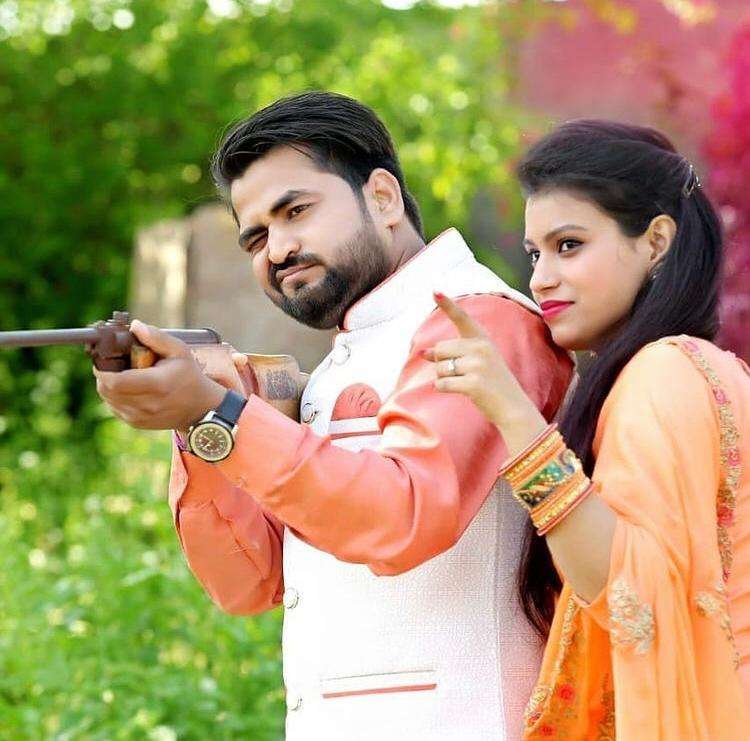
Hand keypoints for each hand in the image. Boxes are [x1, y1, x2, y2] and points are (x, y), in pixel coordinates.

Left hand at [94, 320, 225, 431]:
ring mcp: (141, 417)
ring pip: (108, 399)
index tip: (104, 359)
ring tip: (123, 375)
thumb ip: (156, 337)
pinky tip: (128, 388)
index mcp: (157, 385)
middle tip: (113, 364)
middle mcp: (147, 404)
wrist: (199, 407)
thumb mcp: (179, 351)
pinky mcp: (137, 423)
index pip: (115, 382)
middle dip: (104, 375)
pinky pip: (114, 408)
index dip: (103, 370)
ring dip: (109, 386)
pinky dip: (115, 396)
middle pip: (107, 390)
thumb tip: (135, 326)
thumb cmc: (189, 376)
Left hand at [425, 292, 546, 450]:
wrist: (513, 407)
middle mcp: (481, 348)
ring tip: (463, 383)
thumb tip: (423, 353)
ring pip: (439, 368)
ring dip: (444, 378)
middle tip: (460, 374)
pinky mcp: (472, 384)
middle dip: (442, 363)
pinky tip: (460, 391)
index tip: (435, 291)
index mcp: (483, 340)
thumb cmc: (491, 383)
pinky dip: (443, 389)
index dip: (448, 304)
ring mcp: (477, 366)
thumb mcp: (477, 362)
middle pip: (440, 349)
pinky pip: (442, 384)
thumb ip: (452, 354)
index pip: (462, 318)